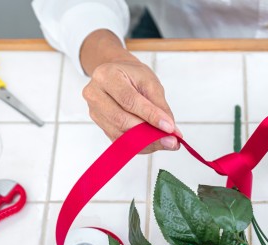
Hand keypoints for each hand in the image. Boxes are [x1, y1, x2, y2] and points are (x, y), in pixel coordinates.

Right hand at [80, 29, 179, 152]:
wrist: (117, 75)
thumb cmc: (133, 76)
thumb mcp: (150, 82)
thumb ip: (160, 106)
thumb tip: (172, 131)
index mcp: (106, 76)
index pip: (129, 100)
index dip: (150, 115)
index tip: (169, 127)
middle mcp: (94, 94)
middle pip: (121, 119)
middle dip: (148, 133)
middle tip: (171, 141)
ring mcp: (94, 112)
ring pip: (120, 134)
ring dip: (146, 142)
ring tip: (166, 143)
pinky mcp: (100, 126)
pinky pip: (120, 141)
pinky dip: (139, 145)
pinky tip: (154, 144)